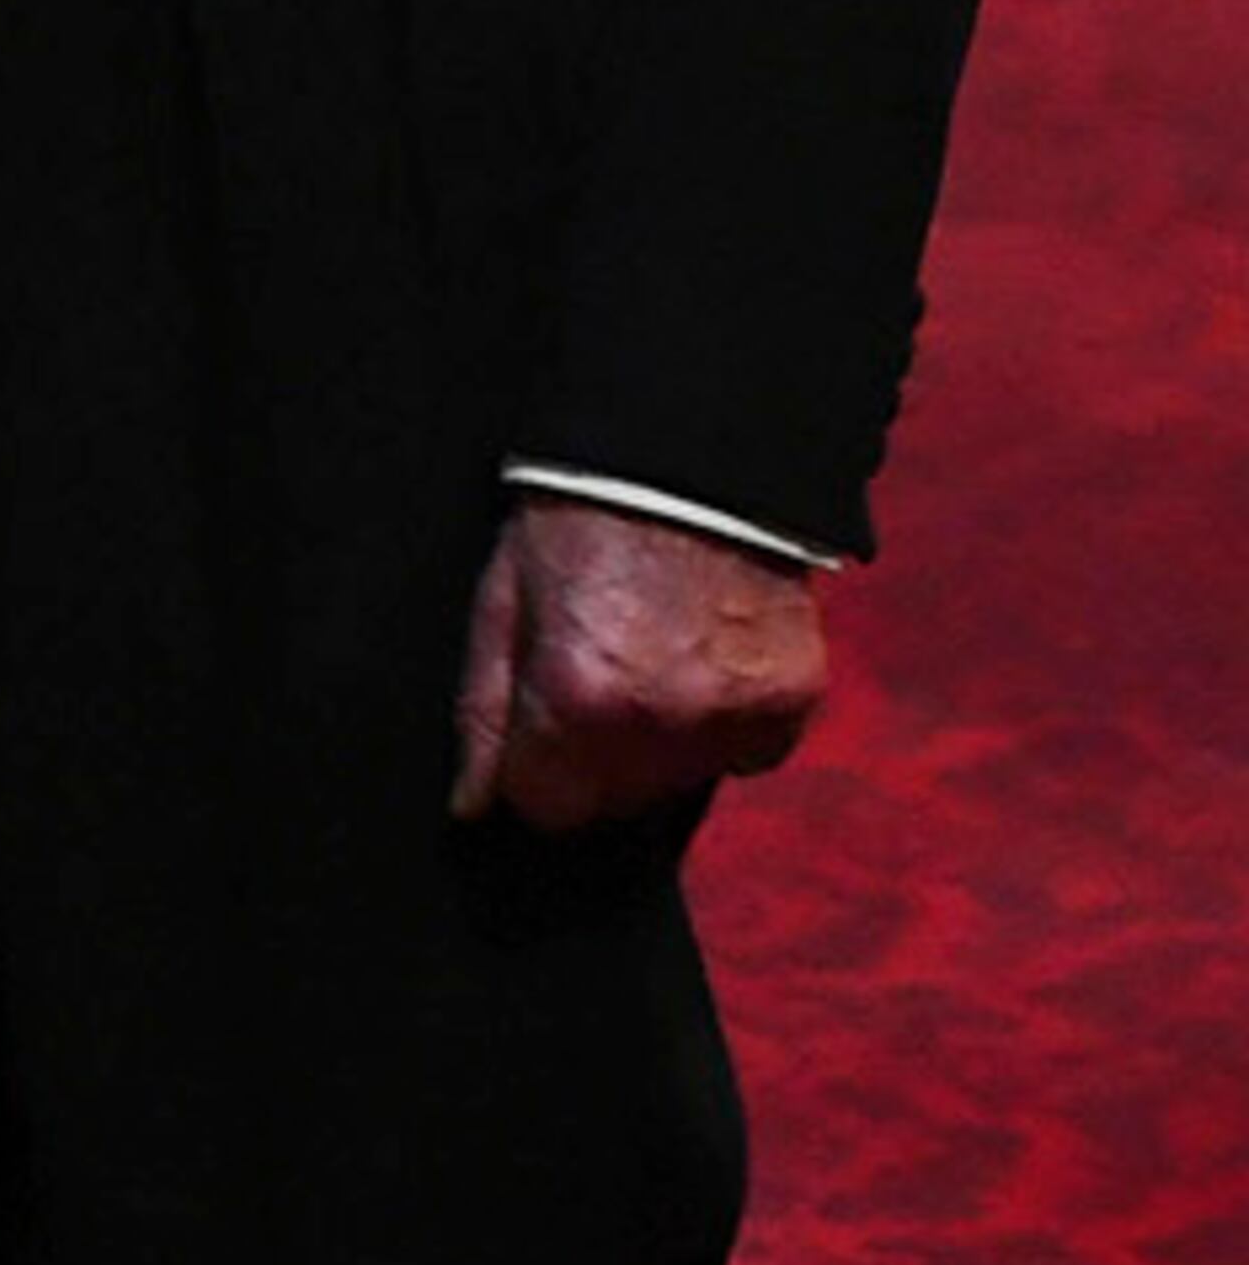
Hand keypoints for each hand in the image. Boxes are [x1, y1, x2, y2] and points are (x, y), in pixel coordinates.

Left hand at [450, 497, 828, 832]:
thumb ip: (485, 712)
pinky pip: (752, 751)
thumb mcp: (505, 600)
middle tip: (604, 674)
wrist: (694, 455)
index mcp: (578, 698)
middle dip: (601, 758)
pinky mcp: (791, 696)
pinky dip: (730, 720)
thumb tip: (474, 806)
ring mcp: (733, 711)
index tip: (545, 731)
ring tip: (657, 656)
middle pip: (618, 801)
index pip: (550, 810)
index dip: (540, 771)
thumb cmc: (582, 516)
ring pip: (684, 780)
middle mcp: (660, 719)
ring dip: (666, 741)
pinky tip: (710, 658)